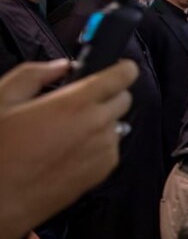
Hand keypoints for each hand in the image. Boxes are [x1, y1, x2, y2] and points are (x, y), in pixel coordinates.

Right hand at [0, 59, 137, 238]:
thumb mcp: (2, 100)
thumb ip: (35, 75)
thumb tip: (60, 66)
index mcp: (76, 103)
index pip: (122, 76)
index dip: (123, 68)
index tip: (120, 68)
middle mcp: (97, 125)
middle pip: (124, 99)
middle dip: (108, 95)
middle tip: (81, 101)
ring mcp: (104, 150)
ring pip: (117, 124)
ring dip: (101, 122)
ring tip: (66, 131)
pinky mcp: (103, 172)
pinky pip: (111, 147)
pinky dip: (98, 144)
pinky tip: (69, 150)